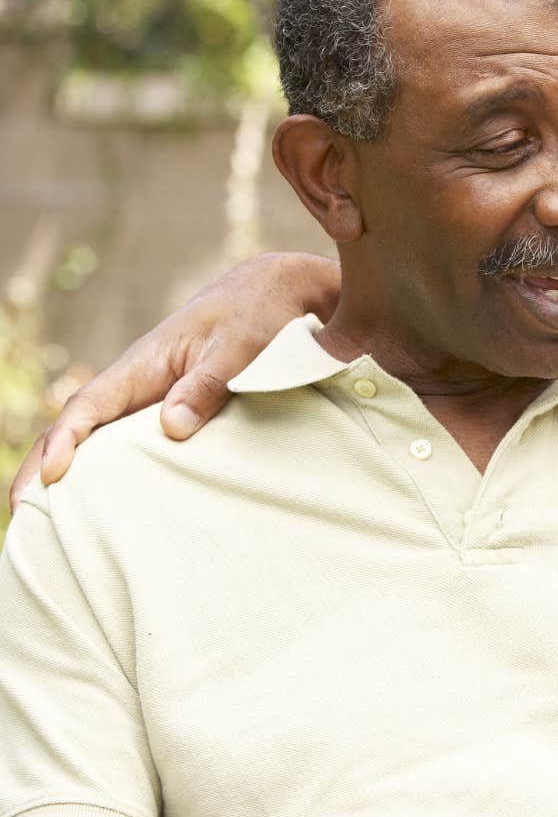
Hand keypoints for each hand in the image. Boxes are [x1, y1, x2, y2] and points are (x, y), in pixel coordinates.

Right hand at [9, 252, 340, 510]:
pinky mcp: (170, 410)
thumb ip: (206, 385)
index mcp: (143, 365)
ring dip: (71, 474)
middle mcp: (137, 384)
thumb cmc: (255, 315)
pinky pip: (130, 444)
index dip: (67, 440)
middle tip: (24, 516)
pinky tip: (105, 504)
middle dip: (43, 466)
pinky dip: (109, 471)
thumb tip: (170, 429)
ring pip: (99, 439)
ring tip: (49, 522)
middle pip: (77, 428)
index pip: (89, 405)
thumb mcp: (238, 347)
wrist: (273, 293)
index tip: (53, 475)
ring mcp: (150, 399)